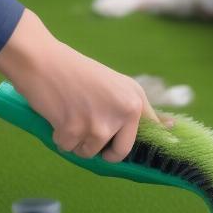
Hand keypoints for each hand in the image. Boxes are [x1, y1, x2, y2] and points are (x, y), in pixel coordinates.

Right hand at [0, 9, 160, 161]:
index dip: (142, 143)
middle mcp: (123, 112)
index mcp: (135, 100)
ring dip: (77, 142)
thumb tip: (171, 126)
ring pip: (89, 152)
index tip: (143, 147)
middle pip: (118, 153)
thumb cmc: (76, 72)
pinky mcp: (75, 129)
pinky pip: (68, 148)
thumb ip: (139, 108)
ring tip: (70, 116)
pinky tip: (57, 116)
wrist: (41, 59)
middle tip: (90, 134)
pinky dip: (59, 138)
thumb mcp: (117, 85)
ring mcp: (99, 122)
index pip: (148, 133)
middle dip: (103, 151)